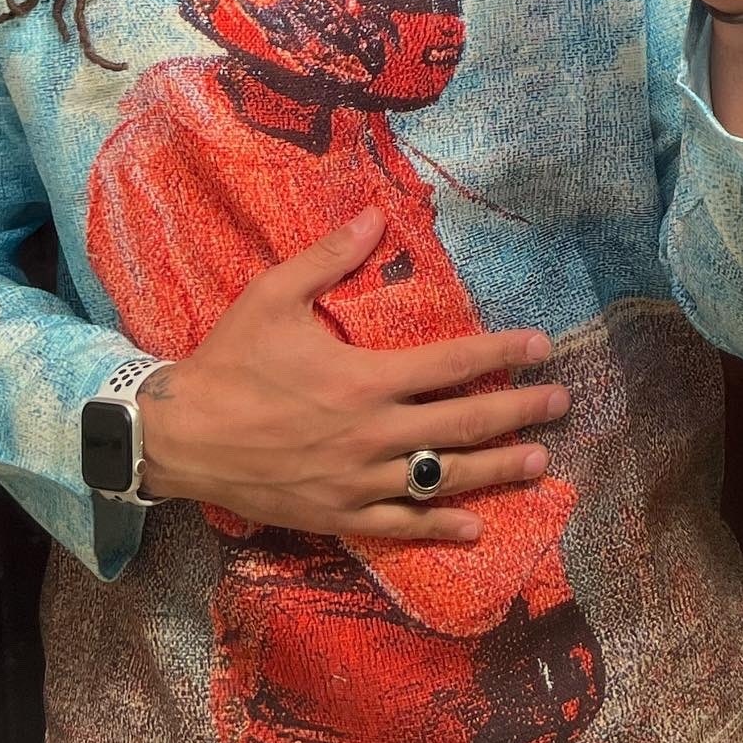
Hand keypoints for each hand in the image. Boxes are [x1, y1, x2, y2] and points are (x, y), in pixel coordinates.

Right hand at [137, 207, 569, 541]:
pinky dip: (440, 528)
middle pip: (463, 424)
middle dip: (518, 412)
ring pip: (443, 478)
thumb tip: (374, 215)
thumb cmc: (229, 362)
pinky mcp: (339, 514)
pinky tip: (474, 528)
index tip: (542, 346)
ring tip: (538, 462)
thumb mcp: (272, 296)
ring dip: (496, 469)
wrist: (181, 437)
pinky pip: (401, 524)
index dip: (503, 353)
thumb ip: (328, 258)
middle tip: (561, 404)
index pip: (453, 363)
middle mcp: (374, 433)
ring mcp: (359, 480)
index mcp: (365, 378)